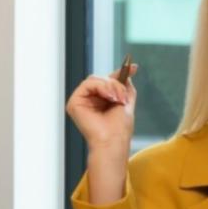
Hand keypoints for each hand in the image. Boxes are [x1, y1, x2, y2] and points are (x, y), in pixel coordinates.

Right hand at [67, 68, 136, 202]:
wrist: (113, 141)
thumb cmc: (119, 128)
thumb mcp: (126, 100)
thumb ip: (125, 85)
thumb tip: (127, 70)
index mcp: (100, 100)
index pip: (107, 81)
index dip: (119, 73)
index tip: (134, 67)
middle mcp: (89, 100)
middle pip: (101, 78)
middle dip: (116, 83)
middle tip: (123, 95)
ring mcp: (81, 101)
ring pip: (95, 79)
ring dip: (111, 86)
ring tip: (118, 98)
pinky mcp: (74, 103)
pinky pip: (88, 84)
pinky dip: (101, 87)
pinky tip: (109, 97)